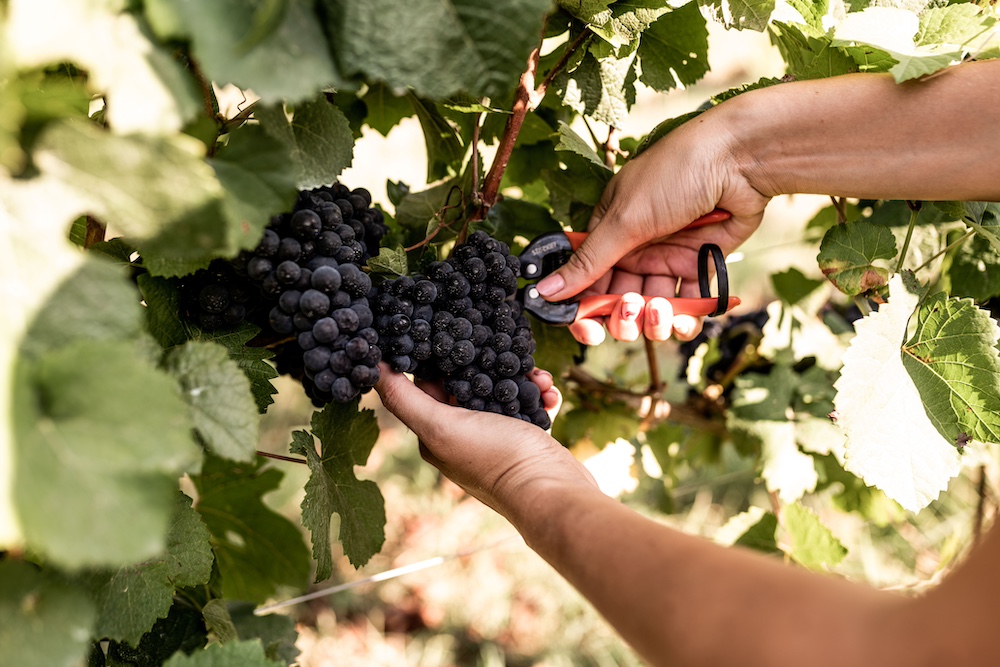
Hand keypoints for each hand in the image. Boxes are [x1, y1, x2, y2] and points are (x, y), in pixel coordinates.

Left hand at [374, 366, 596, 524]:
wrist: (552, 491)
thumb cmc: (495, 457)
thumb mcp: (441, 425)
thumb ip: (404, 398)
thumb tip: (370, 368)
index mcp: (436, 434)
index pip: (427, 385)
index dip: (436, 357)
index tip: (449, 330)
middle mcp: (463, 436)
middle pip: (467, 384)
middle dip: (484, 363)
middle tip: (498, 345)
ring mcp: (496, 438)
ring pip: (500, 391)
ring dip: (516, 377)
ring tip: (533, 374)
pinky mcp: (526, 438)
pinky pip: (528, 405)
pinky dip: (537, 394)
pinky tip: (548, 390)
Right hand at [535, 106, 770, 345]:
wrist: (740, 159)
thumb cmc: (675, 174)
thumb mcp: (624, 220)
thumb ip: (588, 262)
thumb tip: (544, 291)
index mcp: (609, 230)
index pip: (586, 278)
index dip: (582, 307)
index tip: (586, 328)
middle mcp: (635, 246)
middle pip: (617, 298)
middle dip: (620, 316)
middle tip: (628, 315)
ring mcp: (668, 257)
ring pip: (651, 306)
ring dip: (653, 320)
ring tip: (659, 312)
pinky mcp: (700, 265)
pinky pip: (687, 304)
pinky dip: (685, 319)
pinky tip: (684, 320)